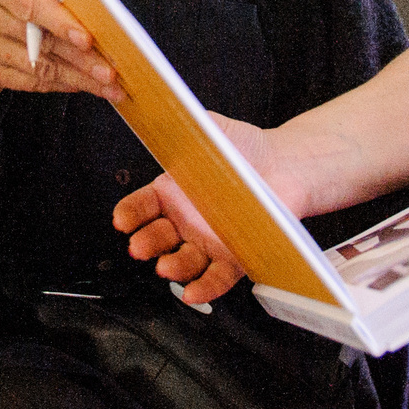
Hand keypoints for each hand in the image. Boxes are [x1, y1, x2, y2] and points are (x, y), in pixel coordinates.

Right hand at [0, 0, 124, 123]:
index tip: (88, 40)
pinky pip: (30, 82)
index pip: (29, 3)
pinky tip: (83, 85)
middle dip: (80, 58)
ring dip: (77, 78)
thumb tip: (97, 12)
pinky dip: (60, 84)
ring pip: (38, 67)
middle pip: (38, 41)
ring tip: (108, 86)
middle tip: (111, 72)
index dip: (59, 22)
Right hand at [115, 114, 295, 305]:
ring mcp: (208, 241)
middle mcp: (186, 221)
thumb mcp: (212, 128)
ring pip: (184, 261)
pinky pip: (216, 277)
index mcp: (173, 192)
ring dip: (172, 267)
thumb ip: (186, 125)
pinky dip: (204, 288)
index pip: (141, 206)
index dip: (129, 215)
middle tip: (139, 246)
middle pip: (157, 238)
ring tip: (165, 267)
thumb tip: (164, 116)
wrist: (286, 165)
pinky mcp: (235, 257)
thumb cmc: (246, 149)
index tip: (122, 220)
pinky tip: (193, 291)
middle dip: (145, 244)